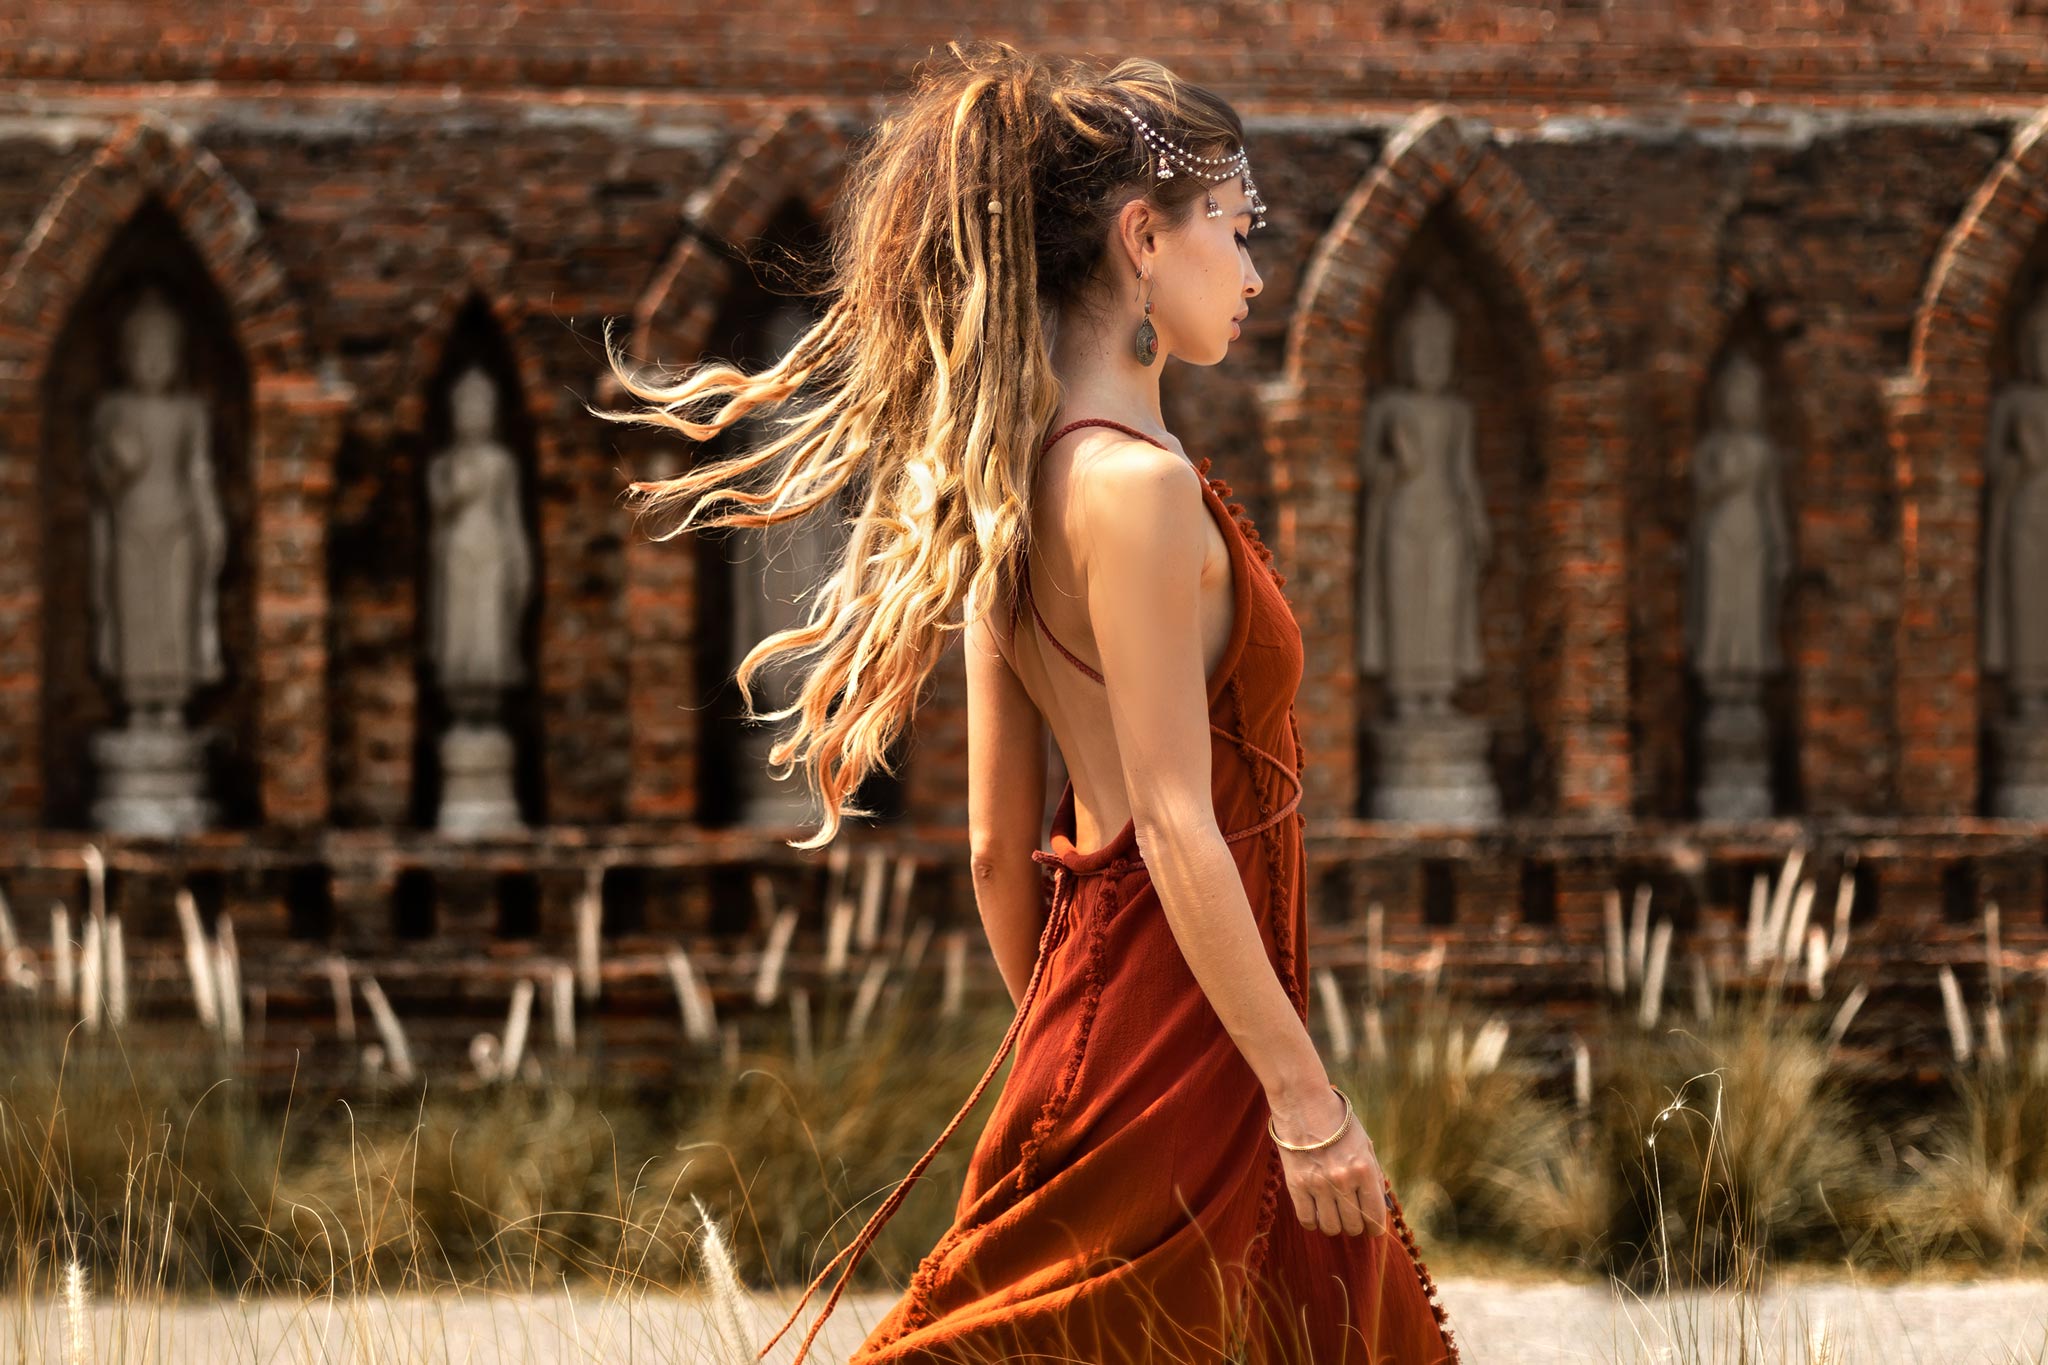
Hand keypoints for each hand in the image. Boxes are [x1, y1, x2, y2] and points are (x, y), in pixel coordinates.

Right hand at [1270, 1087, 1389, 1237]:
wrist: (1303, 1102)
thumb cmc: (1337, 1122)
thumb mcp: (1364, 1145)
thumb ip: (1373, 1176)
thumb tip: (1379, 1205)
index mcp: (1364, 1169)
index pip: (1375, 1216)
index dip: (1374, 1229)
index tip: (1371, 1229)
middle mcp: (1343, 1180)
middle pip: (1353, 1226)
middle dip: (1355, 1226)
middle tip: (1350, 1217)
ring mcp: (1318, 1184)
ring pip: (1331, 1227)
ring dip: (1334, 1225)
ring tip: (1332, 1214)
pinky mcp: (1296, 1184)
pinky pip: (1307, 1219)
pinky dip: (1313, 1223)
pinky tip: (1316, 1215)